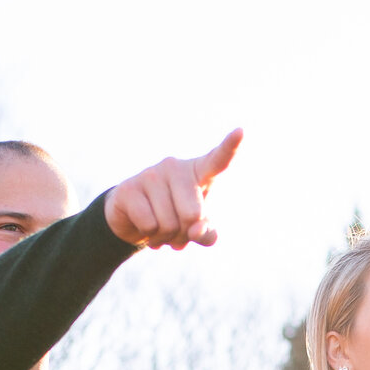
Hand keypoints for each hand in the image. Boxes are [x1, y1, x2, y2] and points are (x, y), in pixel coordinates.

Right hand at [104, 129, 241, 249]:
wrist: (135, 220)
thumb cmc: (175, 217)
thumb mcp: (196, 228)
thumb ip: (205, 232)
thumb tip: (195, 230)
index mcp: (199, 172)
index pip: (218, 160)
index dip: (229, 147)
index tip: (241, 131)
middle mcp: (175, 167)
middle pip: (192, 214)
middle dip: (184, 234)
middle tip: (176, 231)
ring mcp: (151, 174)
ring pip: (168, 224)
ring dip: (165, 238)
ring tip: (160, 230)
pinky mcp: (129, 188)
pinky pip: (149, 225)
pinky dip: (148, 236)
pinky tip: (144, 228)